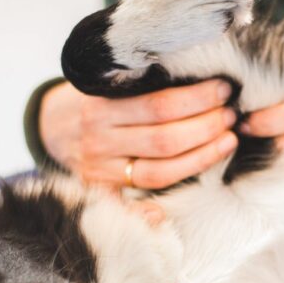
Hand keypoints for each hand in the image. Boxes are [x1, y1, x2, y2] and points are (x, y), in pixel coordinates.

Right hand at [40, 79, 238, 189]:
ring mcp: (99, 170)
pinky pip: (132, 204)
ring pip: (159, 171)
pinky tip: (180, 198)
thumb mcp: (108, 80)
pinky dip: (151, 209)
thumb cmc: (96, 97)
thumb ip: (141, 79)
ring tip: (228, 138)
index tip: (223, 89)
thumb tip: (196, 73)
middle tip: (231, 115)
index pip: (158, 106)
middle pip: (164, 140)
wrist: (52, 125)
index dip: (197, 100)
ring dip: (201, 156)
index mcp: (99, 106)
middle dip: (206, 127)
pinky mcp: (102, 191)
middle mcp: (98, 140)